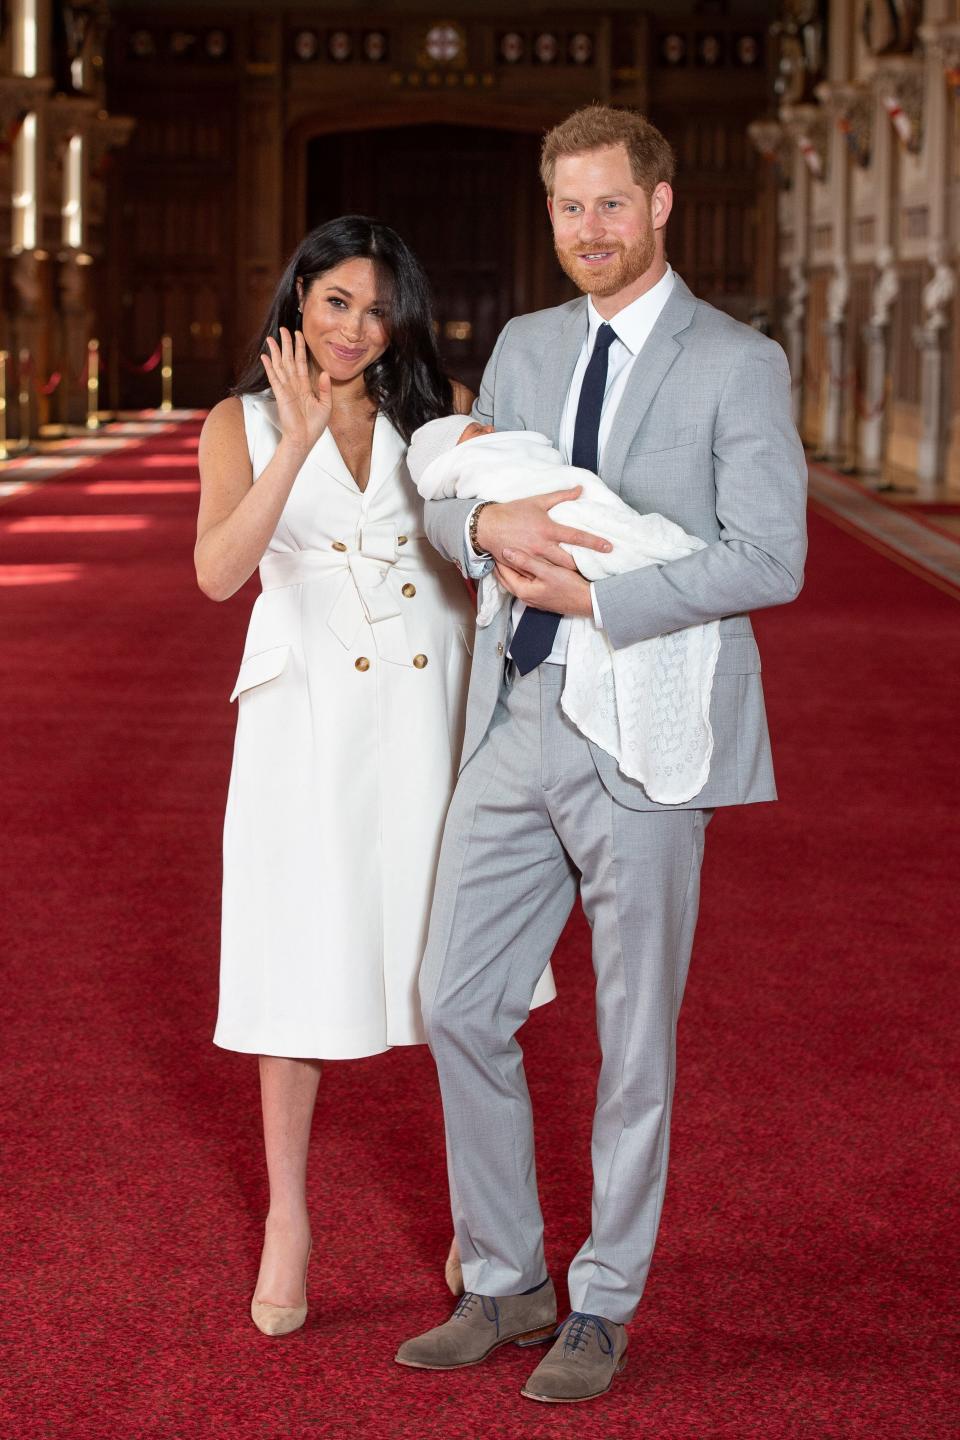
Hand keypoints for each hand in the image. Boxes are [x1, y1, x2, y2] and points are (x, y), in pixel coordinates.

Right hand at [261, 327, 331, 452]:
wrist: (304, 439)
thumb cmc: (313, 426)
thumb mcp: (325, 405)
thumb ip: (324, 388)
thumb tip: (324, 372)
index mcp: (304, 386)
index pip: (301, 362)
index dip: (300, 348)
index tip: (299, 335)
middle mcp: (294, 385)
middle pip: (289, 360)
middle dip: (286, 344)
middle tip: (283, 329)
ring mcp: (286, 389)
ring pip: (280, 365)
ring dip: (276, 351)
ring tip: (271, 338)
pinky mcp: (281, 395)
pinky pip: (274, 378)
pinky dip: (270, 367)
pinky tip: (265, 357)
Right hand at [476, 489, 611, 571]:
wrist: (487, 525)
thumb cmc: (513, 511)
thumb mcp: (537, 501)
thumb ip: (561, 496)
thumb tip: (580, 489)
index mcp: (548, 529)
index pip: (577, 536)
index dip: (594, 542)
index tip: (608, 547)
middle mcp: (542, 546)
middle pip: (568, 562)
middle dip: (581, 567)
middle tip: (593, 570)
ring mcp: (532, 558)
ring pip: (555, 572)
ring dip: (566, 575)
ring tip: (578, 577)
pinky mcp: (522, 566)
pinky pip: (538, 575)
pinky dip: (547, 577)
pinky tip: (556, 580)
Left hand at [496, 549, 593, 617]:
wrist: (587, 602)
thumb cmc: (569, 586)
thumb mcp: (547, 571)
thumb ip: (526, 562)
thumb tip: (506, 552)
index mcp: (523, 590)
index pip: (503, 572)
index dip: (499, 558)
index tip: (496, 545)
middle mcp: (525, 597)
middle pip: (507, 579)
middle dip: (502, 565)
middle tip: (497, 549)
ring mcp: (533, 599)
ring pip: (516, 581)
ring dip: (512, 570)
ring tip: (509, 555)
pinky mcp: (541, 597)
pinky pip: (526, 584)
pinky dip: (521, 575)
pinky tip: (526, 567)